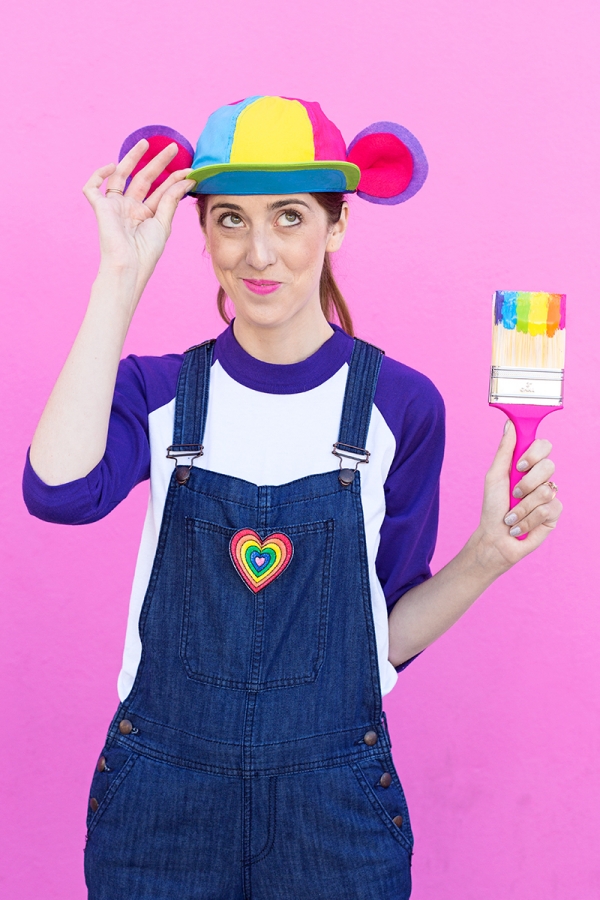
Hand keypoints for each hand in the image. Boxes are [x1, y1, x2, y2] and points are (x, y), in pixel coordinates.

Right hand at [82, 139, 194, 301]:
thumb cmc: (146, 251)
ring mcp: (114, 206)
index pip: (160, 191)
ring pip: (121, 176)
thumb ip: (170, 200)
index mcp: (146, 215)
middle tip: (172, 148)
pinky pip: (92, 187)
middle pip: (144, 179)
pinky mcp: (100, 208)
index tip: (189, 169)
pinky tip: (111, 166)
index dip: (173, 179)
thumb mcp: (163, 223)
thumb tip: (185, 180)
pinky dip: (98, 174)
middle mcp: (130, 208)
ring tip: (145, 143)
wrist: (129, 265)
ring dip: (132, 158)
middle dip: (158, 163)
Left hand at [473, 421, 562, 570]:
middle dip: (527, 483)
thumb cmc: (493, 507)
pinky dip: (528, 519)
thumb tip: (510, 424)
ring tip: (511, 515)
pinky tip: (519, 525)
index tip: (520, 465)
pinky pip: (548, 509)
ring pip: (546, 491)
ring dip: (522, 506)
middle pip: (549, 466)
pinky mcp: (554, 514)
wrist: (496, 538)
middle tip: (513, 493)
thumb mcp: (495, 476)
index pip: (543, 446)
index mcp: (527, 466)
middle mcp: (540, 478)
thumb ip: (505, 450)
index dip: (535, 453)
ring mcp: (549, 496)